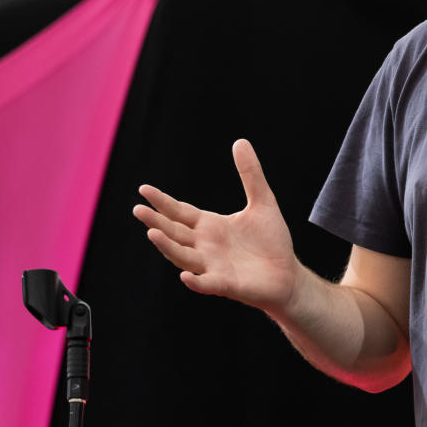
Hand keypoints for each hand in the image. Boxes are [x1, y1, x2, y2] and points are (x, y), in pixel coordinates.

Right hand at [134, 139, 300, 313]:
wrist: (288, 274)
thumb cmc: (271, 241)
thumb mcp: (263, 201)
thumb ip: (251, 174)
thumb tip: (240, 141)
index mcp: (210, 226)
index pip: (180, 212)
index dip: (162, 201)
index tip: (144, 189)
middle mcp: (206, 246)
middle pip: (175, 232)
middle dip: (156, 221)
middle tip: (138, 209)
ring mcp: (213, 266)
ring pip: (184, 256)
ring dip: (168, 247)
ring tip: (152, 233)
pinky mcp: (227, 284)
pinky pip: (207, 283)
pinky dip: (195, 281)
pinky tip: (185, 275)